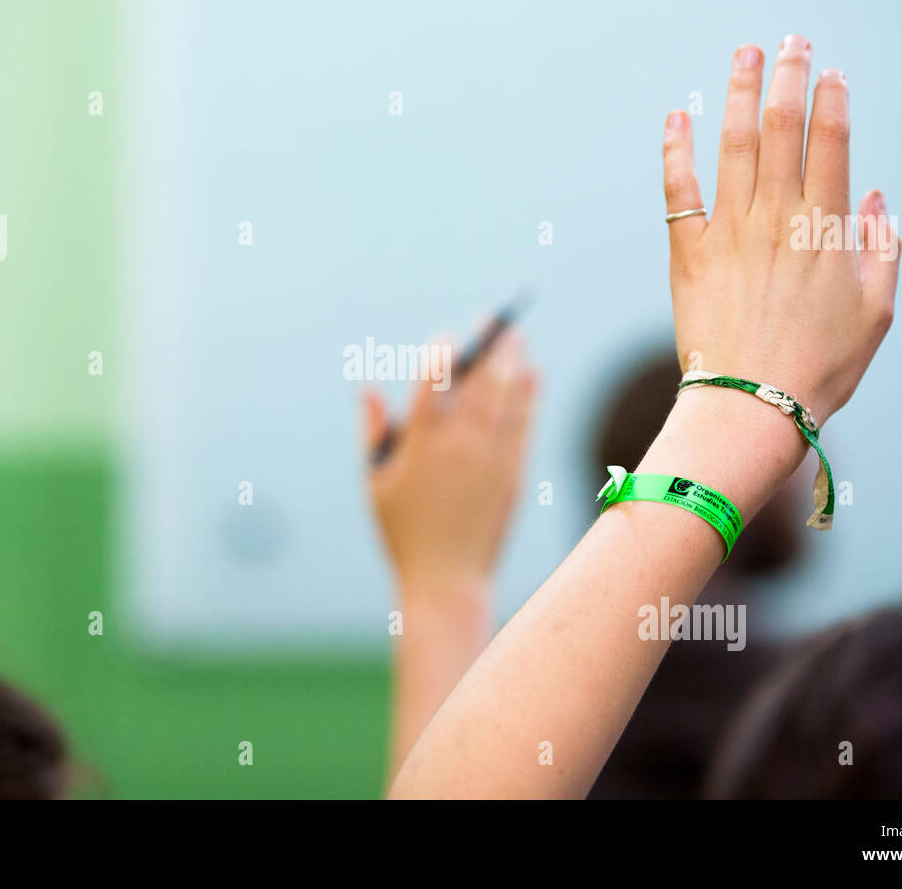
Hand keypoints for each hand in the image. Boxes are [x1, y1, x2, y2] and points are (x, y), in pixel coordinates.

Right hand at [362, 330, 537, 597]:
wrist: (446, 581)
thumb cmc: (403, 532)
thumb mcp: (376, 484)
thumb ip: (373, 433)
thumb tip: (367, 389)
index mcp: (420, 446)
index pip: (433, 383)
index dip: (442, 353)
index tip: (446, 337)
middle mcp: (458, 447)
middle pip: (479, 382)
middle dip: (487, 346)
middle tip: (495, 319)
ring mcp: (490, 460)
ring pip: (506, 398)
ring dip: (513, 362)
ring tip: (517, 337)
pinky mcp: (513, 475)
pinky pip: (524, 426)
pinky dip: (529, 397)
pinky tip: (533, 375)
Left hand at [662, 35, 900, 424]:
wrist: (751, 405)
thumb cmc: (818, 368)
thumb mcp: (875, 313)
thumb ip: (880, 251)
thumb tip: (873, 201)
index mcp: (824, 230)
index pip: (830, 145)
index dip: (831, 102)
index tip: (831, 73)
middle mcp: (775, 220)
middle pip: (781, 130)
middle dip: (786, 78)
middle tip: (788, 43)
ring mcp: (729, 233)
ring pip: (733, 146)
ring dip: (737, 95)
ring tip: (741, 56)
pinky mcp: (688, 254)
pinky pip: (679, 191)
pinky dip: (675, 152)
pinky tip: (675, 118)